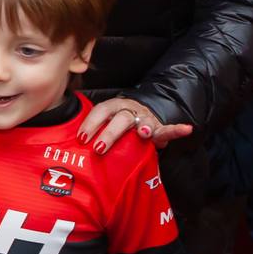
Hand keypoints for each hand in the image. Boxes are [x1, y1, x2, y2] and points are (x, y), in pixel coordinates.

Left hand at [76, 97, 193, 153]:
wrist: (139, 114)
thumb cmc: (114, 123)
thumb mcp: (101, 123)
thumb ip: (89, 129)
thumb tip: (65, 143)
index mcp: (113, 106)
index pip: (100, 111)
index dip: (91, 123)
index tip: (81, 138)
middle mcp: (129, 109)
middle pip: (120, 118)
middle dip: (110, 132)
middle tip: (99, 148)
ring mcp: (145, 118)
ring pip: (142, 123)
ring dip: (142, 128)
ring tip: (143, 133)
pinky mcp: (159, 128)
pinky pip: (169, 129)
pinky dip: (177, 130)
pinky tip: (187, 129)